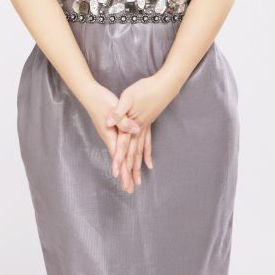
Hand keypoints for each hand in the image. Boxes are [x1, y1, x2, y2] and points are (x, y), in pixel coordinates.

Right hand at [82, 82, 140, 192]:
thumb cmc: (101, 100)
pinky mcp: (111, 130)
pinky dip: (123, 156)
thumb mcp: (114, 109)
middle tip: (129, 190)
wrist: (89, 94)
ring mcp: (109, 135)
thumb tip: (135, 130)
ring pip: (119, 155)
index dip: (124, 171)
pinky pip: (119, 148)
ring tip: (128, 180)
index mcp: (111, 135)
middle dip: (124, 175)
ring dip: (124, 168)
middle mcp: (109, 138)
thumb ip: (124, 121)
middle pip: (118, 160)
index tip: (127, 184)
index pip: (119, 157)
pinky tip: (124, 159)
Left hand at [105, 71, 180, 186]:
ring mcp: (145, 128)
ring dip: (138, 167)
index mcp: (131, 124)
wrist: (165, 85)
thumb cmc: (145, 89)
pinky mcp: (148, 124)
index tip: (116, 175)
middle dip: (129, 172)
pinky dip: (147, 154)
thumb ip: (119, 112)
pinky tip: (149, 163)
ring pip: (140, 152)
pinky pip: (147, 143)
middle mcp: (138, 130)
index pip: (123, 146)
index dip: (119, 160)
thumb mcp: (128, 97)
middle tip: (129, 189)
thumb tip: (110, 122)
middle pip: (132, 154)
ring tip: (137, 182)